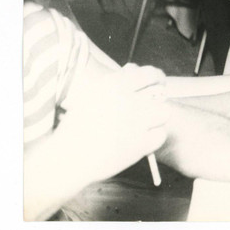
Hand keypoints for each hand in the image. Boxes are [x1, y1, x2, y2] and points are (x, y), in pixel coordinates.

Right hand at [56, 64, 168, 182]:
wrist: (66, 160)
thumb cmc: (76, 128)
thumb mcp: (91, 96)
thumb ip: (114, 83)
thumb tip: (134, 69)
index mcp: (113, 85)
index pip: (149, 73)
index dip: (158, 78)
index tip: (159, 83)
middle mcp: (127, 100)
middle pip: (160, 94)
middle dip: (156, 102)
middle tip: (150, 110)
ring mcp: (135, 122)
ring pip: (164, 112)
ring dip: (156, 120)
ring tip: (142, 127)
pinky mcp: (139, 143)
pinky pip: (160, 135)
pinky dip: (153, 140)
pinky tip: (140, 142)